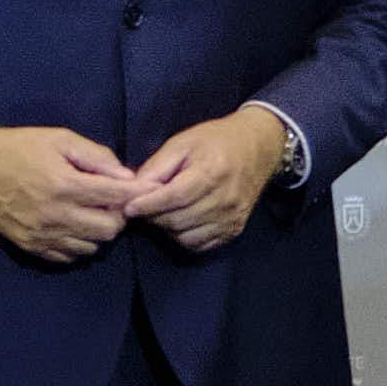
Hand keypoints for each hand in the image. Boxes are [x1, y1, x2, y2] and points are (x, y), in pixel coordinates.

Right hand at [0, 124, 147, 265]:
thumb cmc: (19, 147)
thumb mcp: (59, 139)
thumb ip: (96, 157)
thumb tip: (127, 177)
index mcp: (64, 184)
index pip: (117, 198)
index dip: (137, 193)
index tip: (144, 189)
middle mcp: (55, 215)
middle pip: (109, 230)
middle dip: (118, 215)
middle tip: (111, 201)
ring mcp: (42, 235)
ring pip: (92, 247)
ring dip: (98, 231)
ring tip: (91, 213)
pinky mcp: (31, 247)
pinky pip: (69, 257)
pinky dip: (78, 243)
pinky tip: (73, 225)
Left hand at [118, 105, 297, 255]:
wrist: (257, 147)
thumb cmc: (215, 141)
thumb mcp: (182, 143)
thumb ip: (157, 166)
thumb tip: (134, 189)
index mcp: (212, 172)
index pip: (174, 197)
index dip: (148, 205)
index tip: (129, 207)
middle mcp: (225, 198)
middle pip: (178, 219)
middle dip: (153, 217)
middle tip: (142, 208)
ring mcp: (232, 217)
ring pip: (186, 236)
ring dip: (167, 228)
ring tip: (161, 213)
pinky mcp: (235, 229)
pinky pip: (200, 244)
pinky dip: (184, 237)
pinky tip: (179, 221)